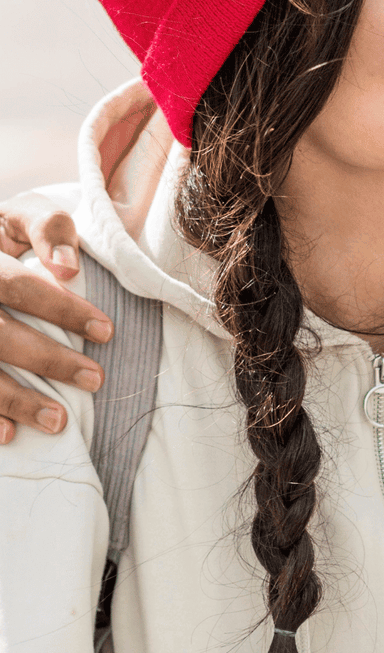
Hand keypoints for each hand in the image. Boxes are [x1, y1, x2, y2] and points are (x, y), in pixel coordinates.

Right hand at [0, 196, 112, 441]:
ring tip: (58, 421)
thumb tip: (68, 266)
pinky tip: (9, 434)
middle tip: (95, 379)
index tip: (107, 332)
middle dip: (47, 360)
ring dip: (14, 400)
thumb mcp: (16, 218)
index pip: (18, 286)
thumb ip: (47, 227)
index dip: (62, 309)